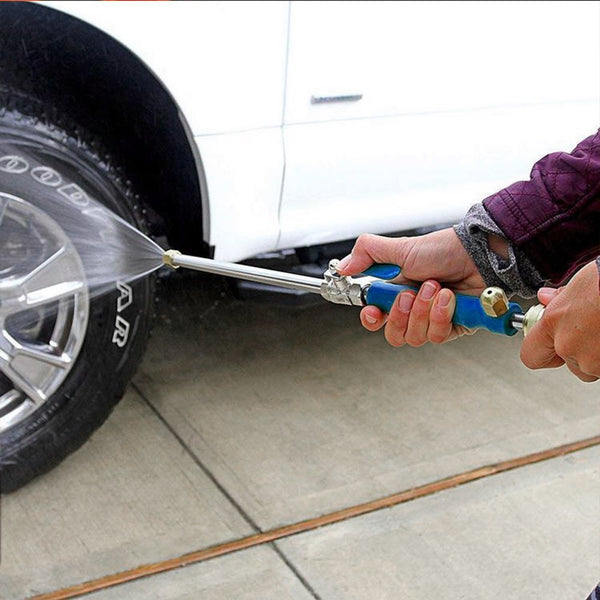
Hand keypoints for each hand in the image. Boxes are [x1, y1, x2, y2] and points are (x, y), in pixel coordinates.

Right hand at [336, 228, 485, 346]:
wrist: (479, 253)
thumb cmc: (445, 249)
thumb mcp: (401, 248)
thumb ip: (368, 254)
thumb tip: (343, 268)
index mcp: (397, 292)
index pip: (376, 318)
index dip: (371, 319)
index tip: (372, 312)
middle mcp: (415, 309)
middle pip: (394, 334)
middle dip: (400, 315)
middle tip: (409, 294)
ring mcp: (434, 320)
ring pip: (415, 337)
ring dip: (424, 311)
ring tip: (436, 288)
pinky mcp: (454, 328)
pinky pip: (438, 336)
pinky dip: (441, 315)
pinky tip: (448, 297)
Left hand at [520, 260, 599, 381]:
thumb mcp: (579, 283)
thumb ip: (559, 298)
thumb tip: (546, 298)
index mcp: (553, 323)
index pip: (530, 355)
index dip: (541, 352)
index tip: (548, 345)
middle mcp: (569, 345)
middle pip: (569, 362)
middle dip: (579, 349)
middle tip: (592, 328)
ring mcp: (594, 360)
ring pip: (592, 367)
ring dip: (598, 354)